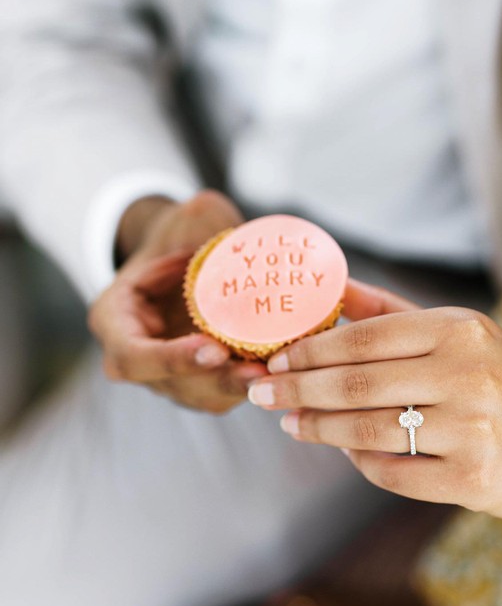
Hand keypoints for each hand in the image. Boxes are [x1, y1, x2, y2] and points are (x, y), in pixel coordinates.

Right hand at [89, 190, 267, 411]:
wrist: (185, 255)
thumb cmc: (178, 236)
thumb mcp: (179, 221)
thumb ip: (193, 216)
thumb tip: (209, 208)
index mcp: (114, 320)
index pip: (133, 355)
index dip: (172, 359)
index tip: (213, 349)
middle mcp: (135, 357)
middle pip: (173, 384)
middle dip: (217, 381)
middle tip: (257, 373)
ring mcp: (166, 375)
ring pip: (202, 396)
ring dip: (239, 389)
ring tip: (277, 375)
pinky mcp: (198, 382)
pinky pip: (223, 392)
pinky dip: (251, 384)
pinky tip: (283, 371)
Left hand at [248, 279, 501, 532]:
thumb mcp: (460, 333)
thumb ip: (393, 313)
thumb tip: (333, 291)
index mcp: (460, 329)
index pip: (364, 337)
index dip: (311, 350)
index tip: (275, 358)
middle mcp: (468, 374)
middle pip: (357, 384)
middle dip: (298, 389)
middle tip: (259, 392)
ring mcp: (472, 430)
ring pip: (368, 431)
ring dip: (317, 428)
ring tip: (289, 422)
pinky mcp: (472, 480)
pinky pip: (392, 473)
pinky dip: (359, 462)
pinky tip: (341, 448)